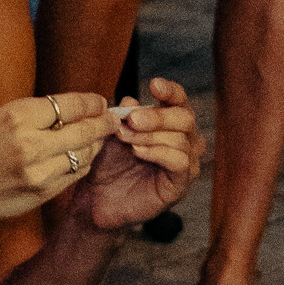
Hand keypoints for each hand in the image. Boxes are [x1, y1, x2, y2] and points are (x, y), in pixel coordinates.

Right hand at [0, 90, 127, 233]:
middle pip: (83, 130)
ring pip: (84, 154)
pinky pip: (74, 174)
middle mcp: (30, 144)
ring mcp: (37, 172)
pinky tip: (81, 156)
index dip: (91, 102)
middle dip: (103, 123)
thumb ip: (32, 114)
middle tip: (113, 118)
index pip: (70, 105)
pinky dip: (81, 163)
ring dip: (95, 144)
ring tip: (99, 137)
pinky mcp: (40, 193)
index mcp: (16, 117)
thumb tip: (70, 108)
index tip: (100, 101)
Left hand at [65, 76, 201, 231]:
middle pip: (186, 118)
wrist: (97, 200)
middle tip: (133, 119)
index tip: (153, 84)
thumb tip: (130, 100)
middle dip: (158, 116)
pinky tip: (138, 152)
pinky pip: (180, 162)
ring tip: (126, 138)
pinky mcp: (180, 185)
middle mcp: (184, 141)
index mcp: (170, 124)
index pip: (179, 101)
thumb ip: (123, 116)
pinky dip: (159, 152)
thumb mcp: (113, 134)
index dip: (170, 91)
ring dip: (151, 135)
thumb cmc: (108, 164)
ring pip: (182, 140)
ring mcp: (185, 164)